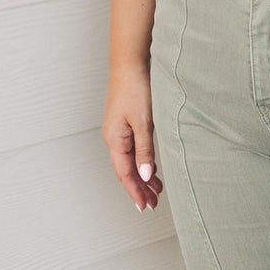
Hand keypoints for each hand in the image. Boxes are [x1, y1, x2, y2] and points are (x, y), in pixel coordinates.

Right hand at [104, 63, 163, 210]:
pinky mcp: (126, 122)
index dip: (135, 192)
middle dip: (139, 188)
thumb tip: (144, 176)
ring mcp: (119, 130)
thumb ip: (144, 150)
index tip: (145, 207)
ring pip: (130, 161)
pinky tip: (152, 167)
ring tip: (156, 191)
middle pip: (126, 170)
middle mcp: (114, 137)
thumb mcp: (144, 123)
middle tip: (153, 204)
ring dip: (142, 176)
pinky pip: (133, 150)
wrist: (130, 62)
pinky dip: (143, 162)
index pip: (124, 174)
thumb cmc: (136, 89)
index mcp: (114, 140)